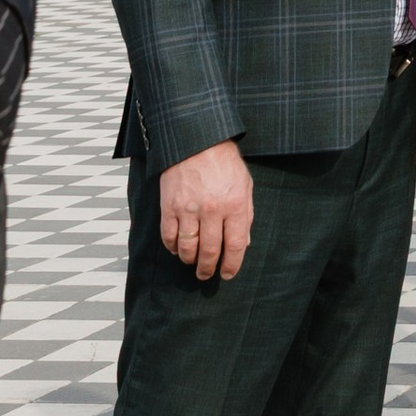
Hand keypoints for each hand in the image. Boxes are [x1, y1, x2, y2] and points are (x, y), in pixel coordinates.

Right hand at [159, 141, 254, 279]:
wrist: (197, 141)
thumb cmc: (224, 163)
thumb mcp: (245, 186)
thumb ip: (245, 216)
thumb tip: (243, 243)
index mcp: (235, 205)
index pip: (235, 245)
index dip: (232, 265)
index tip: (227, 274)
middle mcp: (212, 210)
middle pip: (210, 251)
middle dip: (208, 268)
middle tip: (206, 274)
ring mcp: (189, 209)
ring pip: (188, 248)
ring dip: (190, 260)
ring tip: (193, 262)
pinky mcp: (170, 206)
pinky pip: (169, 237)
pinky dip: (173, 248)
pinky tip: (178, 248)